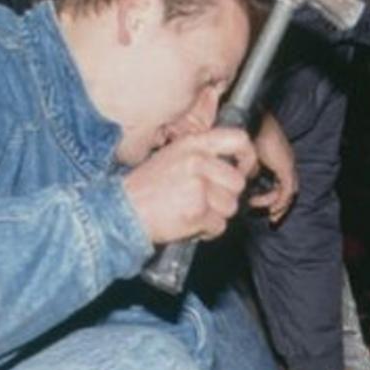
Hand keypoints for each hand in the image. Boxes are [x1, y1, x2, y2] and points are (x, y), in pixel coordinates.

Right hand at [121, 128, 254, 246]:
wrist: (121, 211)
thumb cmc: (146, 188)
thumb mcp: (173, 156)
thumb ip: (203, 155)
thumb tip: (235, 162)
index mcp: (193, 144)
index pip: (239, 139)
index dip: (248, 158)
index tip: (243, 170)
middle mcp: (198, 161)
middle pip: (237, 182)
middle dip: (226, 197)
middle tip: (205, 201)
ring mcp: (198, 186)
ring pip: (231, 206)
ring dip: (216, 215)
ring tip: (193, 212)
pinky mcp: (197, 211)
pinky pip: (219, 225)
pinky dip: (207, 230)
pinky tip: (189, 223)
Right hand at [248, 115, 297, 223]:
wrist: (250, 120)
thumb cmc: (244, 132)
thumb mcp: (242, 154)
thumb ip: (244, 167)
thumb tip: (242, 182)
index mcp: (278, 156)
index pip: (282, 182)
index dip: (273, 196)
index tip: (261, 204)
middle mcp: (286, 160)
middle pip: (289, 190)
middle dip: (280, 206)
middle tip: (272, 218)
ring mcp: (288, 164)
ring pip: (289, 193)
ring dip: (277, 205)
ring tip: (264, 212)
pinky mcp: (286, 167)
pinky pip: (286, 191)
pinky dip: (278, 201)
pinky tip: (266, 206)